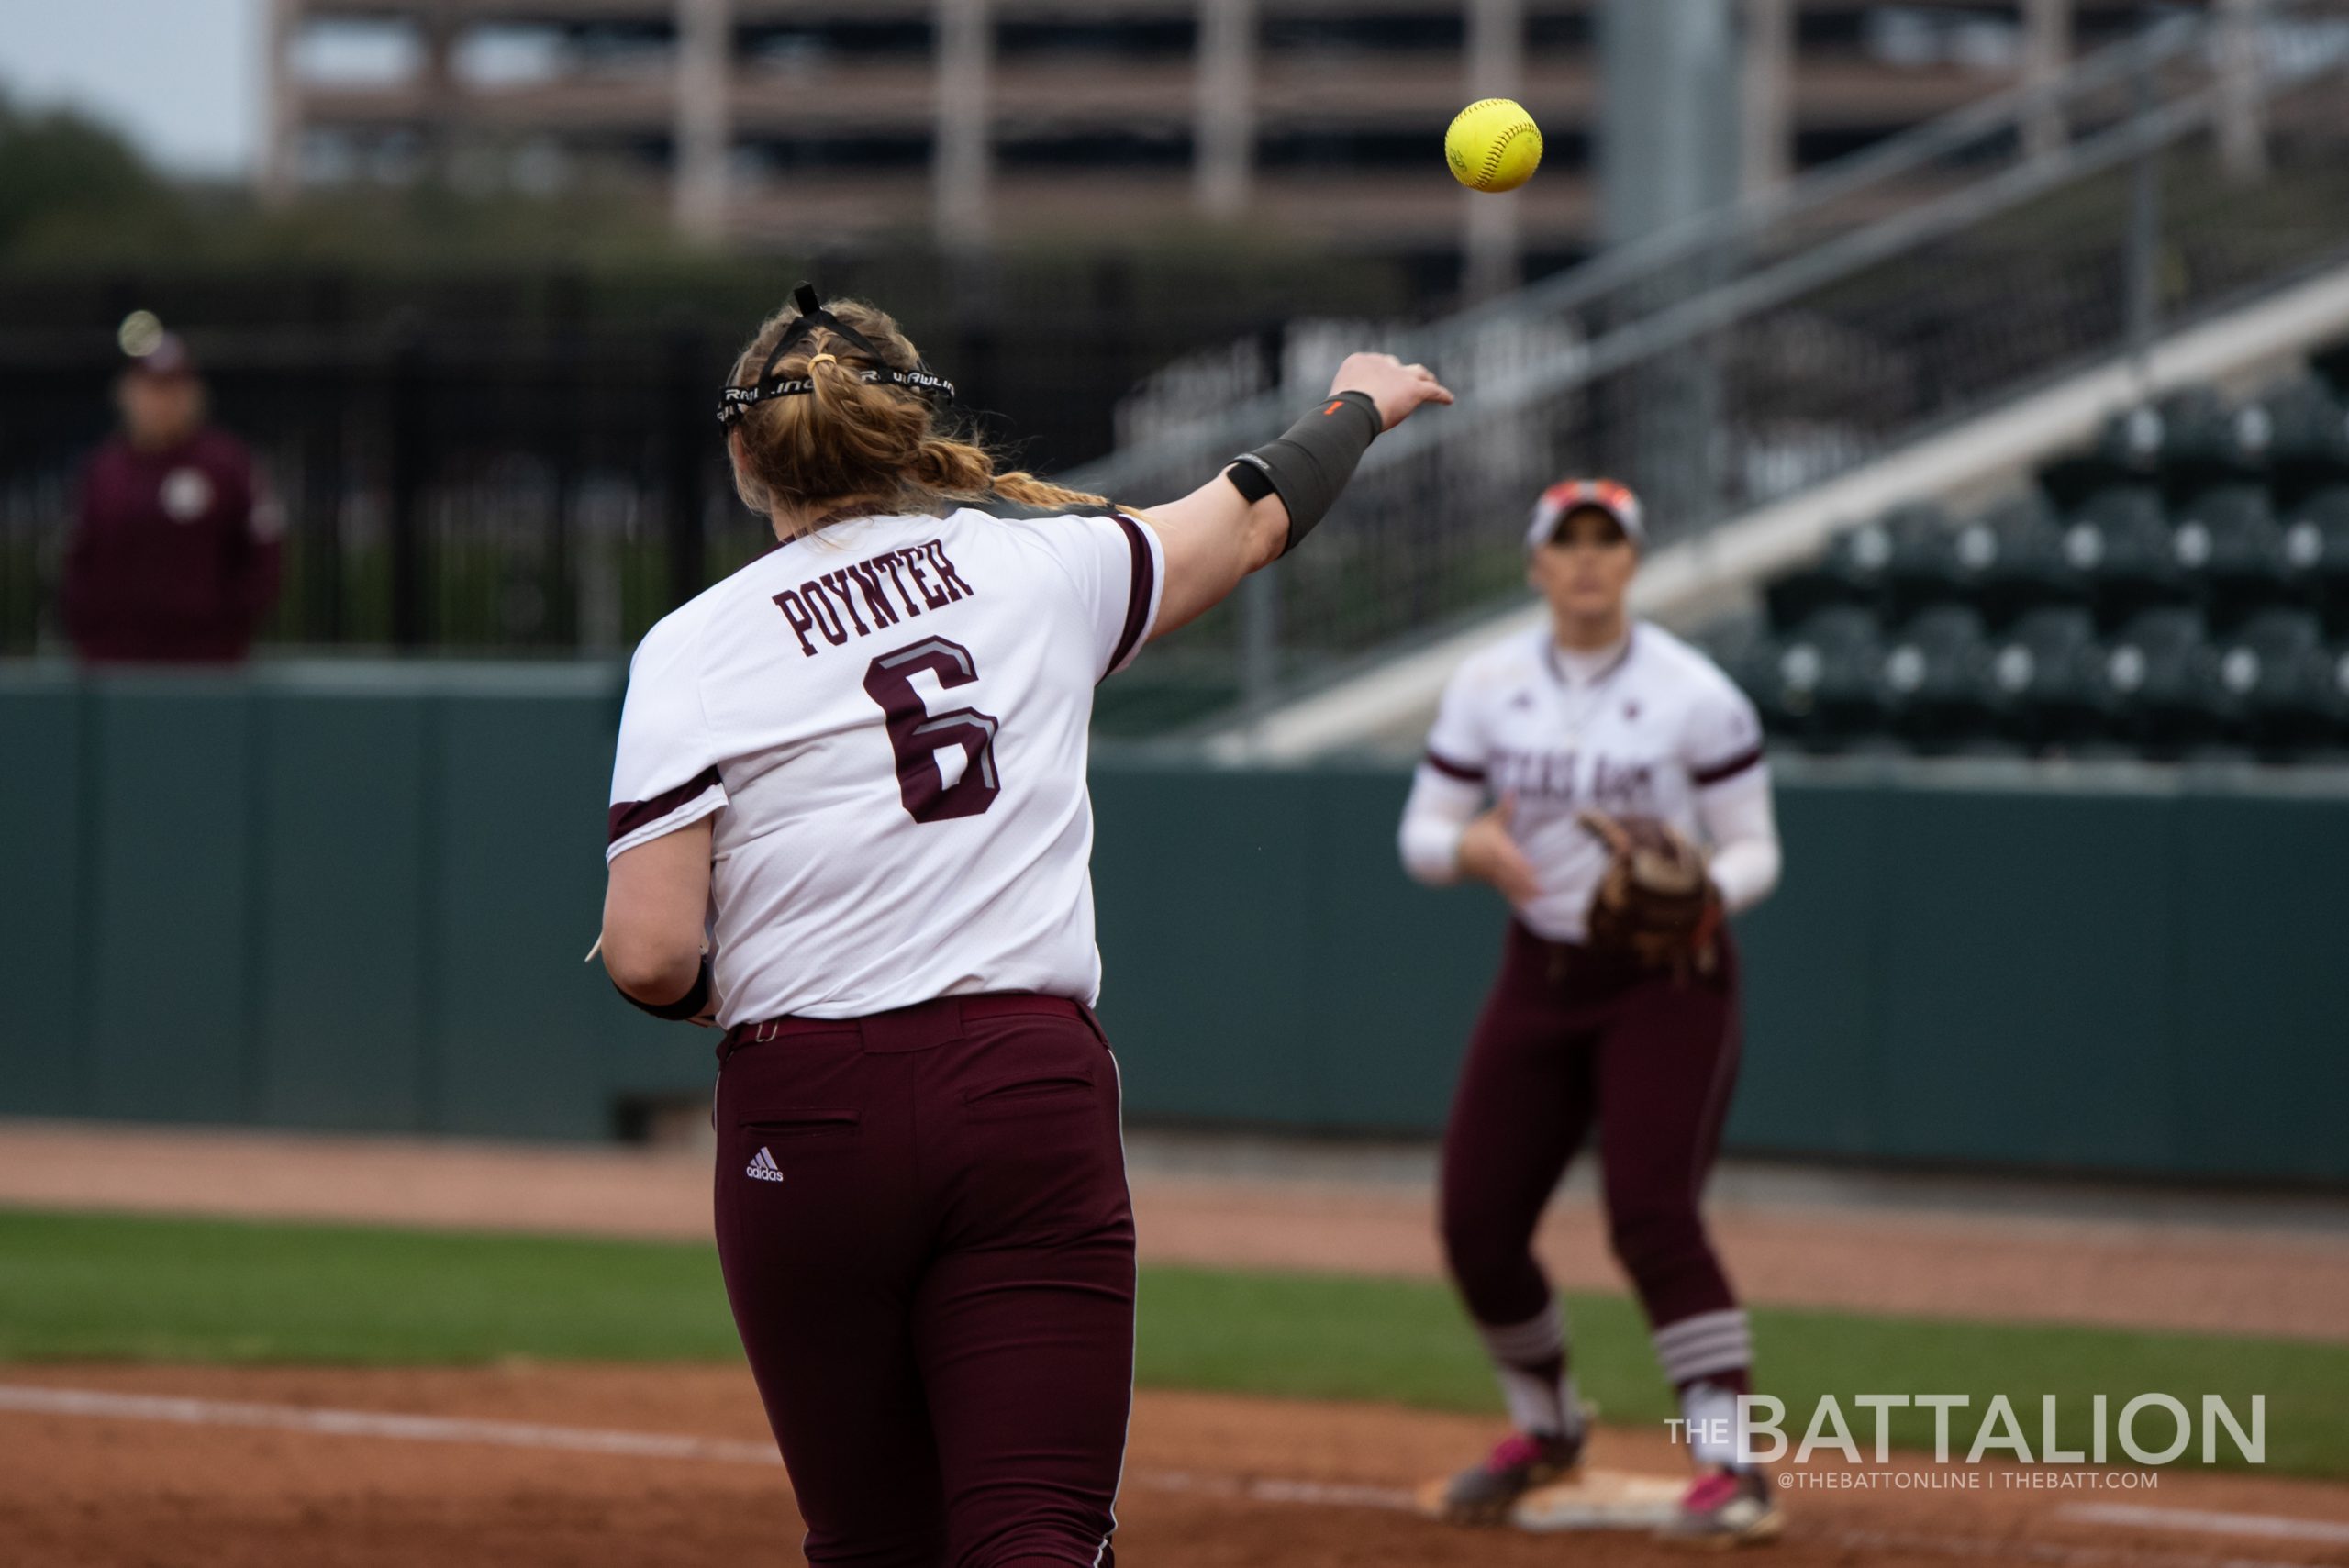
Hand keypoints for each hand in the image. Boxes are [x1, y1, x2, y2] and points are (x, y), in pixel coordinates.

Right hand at [1329, 353, 1453, 431]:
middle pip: (1393, 364)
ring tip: (1431, 381)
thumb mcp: (1337, 403)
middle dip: (1398, 372)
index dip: (1376, 376)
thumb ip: (1347, 403)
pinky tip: (1448, 400)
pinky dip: (1441, 395)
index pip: (1371, 366)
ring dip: (1424, 377)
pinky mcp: (1414, 388)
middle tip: (1402, 381)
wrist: (1355, 409)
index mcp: (1359, 361)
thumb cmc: (1339, 412)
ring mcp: (1399, 374)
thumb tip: (1343, 417)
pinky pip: (1433, 390)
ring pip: (1417, 372)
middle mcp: (1380, 363)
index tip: (1375, 386)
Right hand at [1457, 793, 1539, 904]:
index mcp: (1495, 847)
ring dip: (1521, 894)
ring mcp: (1490, 874)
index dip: (1521, 867)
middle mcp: (1493, 862)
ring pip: (1507, 886)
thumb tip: (1513, 791)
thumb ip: (1504, 809)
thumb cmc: (1474, 833)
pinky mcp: (1490, 882)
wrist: (1449, 852)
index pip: (1510, 858)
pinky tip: (1525, 906)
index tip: (1534, 873)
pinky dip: (1513, 899)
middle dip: (1524, 884)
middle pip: (1510, 875)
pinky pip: (1503, 892)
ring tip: (1536, 901)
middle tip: (1541, 892)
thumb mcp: (1489, 820)